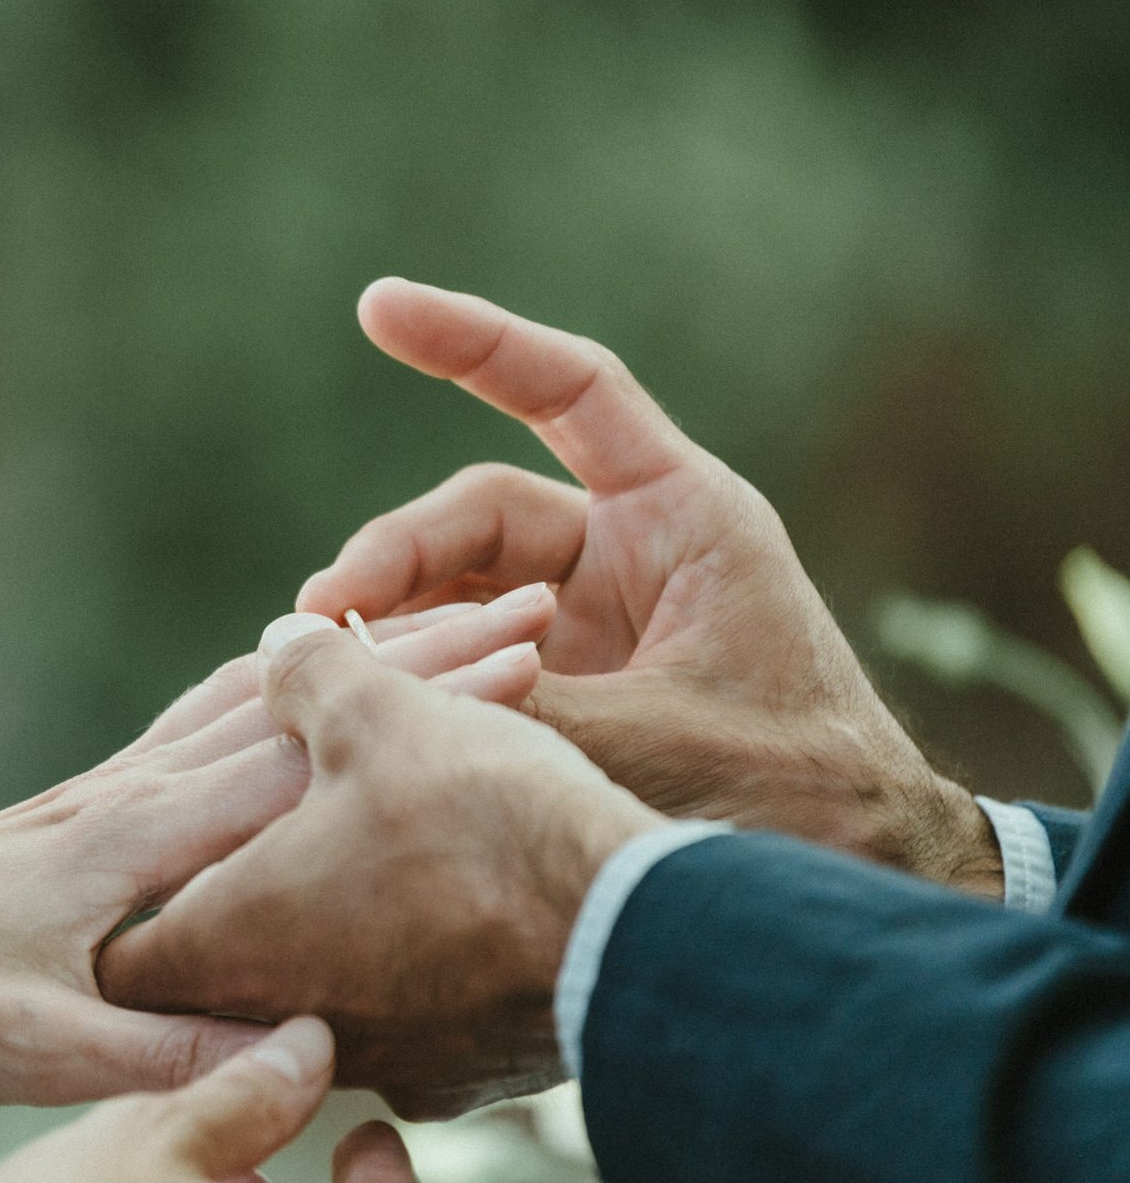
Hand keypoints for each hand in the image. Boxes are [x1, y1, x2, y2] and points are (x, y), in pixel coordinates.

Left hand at [0, 590, 558, 1110]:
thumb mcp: (37, 1055)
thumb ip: (171, 1053)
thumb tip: (307, 1051)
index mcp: (126, 839)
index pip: (298, 752)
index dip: (412, 700)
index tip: (521, 653)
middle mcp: (118, 796)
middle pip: (289, 706)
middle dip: (411, 661)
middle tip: (526, 616)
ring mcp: (92, 798)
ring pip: (238, 707)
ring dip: (342, 670)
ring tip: (438, 624)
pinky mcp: (71, 819)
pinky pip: (187, 737)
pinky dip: (258, 699)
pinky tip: (281, 701)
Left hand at [100, 625, 662, 1118]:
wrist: (637, 943)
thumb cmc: (484, 827)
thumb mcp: (378, 717)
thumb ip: (305, 678)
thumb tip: (276, 644)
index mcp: (226, 939)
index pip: (128, 956)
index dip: (131, 908)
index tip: (144, 876)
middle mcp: (282, 1019)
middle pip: (217, 973)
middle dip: (232, 904)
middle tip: (243, 851)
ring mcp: (371, 1062)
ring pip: (315, 991)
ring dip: (328, 930)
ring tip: (362, 858)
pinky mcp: (452, 1080)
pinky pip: (401, 1021)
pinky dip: (407, 966)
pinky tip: (437, 916)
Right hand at [293, 278, 1000, 896]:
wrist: (859, 875)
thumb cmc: (798, 796)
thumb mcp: (656, 741)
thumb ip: (522, 705)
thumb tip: (378, 687)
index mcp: (683, 521)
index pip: (570, 394)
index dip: (475, 343)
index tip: (379, 307)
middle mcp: (631, 555)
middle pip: (481, 516)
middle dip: (393, 555)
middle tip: (322, 614)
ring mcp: (594, 623)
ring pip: (460, 589)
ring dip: (393, 621)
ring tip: (329, 669)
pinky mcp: (565, 687)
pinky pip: (469, 656)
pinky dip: (417, 674)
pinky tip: (361, 704)